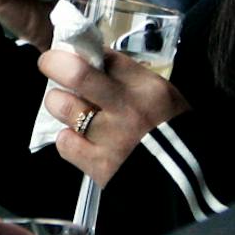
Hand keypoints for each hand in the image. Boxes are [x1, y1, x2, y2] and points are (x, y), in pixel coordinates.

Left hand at [37, 44, 186, 186]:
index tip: (74, 53)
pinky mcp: (99, 166)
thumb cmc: (173, 134)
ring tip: (68, 108)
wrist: (184, 183)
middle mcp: (127, 109)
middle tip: (49, 63)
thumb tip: (94, 62)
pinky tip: (80, 141)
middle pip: (77, 74)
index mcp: (148, 88)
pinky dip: (68, 140)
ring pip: (62, 106)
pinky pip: (65, 142)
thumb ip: (130, 79)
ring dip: (60, 104)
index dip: (84, 52)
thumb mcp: (164, 97)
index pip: (105, 56)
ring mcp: (111, 138)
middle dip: (55, 63)